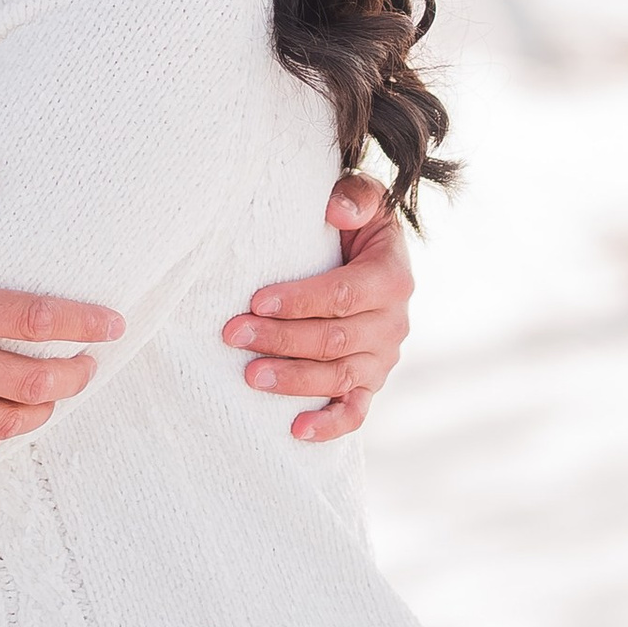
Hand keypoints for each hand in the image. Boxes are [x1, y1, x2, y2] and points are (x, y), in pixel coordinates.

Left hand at [223, 174, 413, 444]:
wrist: (368, 252)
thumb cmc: (354, 222)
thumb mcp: (361, 197)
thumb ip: (355, 196)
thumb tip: (336, 211)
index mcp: (392, 277)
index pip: (343, 294)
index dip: (299, 301)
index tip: (255, 300)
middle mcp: (394, 322)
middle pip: (335, 339)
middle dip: (281, 339)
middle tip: (233, 335)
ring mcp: (383, 358)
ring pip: (340, 376)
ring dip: (294, 380)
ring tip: (250, 376)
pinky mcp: (371, 383)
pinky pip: (356, 411)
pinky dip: (330, 425)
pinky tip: (297, 430)